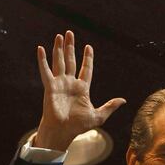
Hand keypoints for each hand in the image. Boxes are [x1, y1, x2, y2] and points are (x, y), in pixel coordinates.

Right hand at [34, 30, 125, 150]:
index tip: (88, 47)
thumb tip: (123, 100)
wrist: (63, 132)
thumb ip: (110, 106)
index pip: (86, 69)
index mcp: (82, 89)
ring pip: (59, 62)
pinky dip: (42, 60)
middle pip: (71, 61)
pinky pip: (45, 71)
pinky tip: (40, 48)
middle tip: (70, 33)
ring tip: (60, 35)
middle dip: (71, 47)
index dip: (87, 58)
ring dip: (59, 48)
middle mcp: (70, 83)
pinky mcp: (50, 87)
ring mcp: (60, 84)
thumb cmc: (78, 126)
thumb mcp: (98, 116)